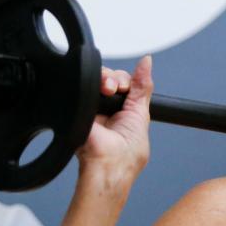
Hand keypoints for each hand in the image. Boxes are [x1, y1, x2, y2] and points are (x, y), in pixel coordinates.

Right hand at [75, 55, 154, 181]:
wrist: (107, 163)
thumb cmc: (126, 153)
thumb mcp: (140, 114)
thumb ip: (142, 88)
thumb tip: (147, 62)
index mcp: (123, 111)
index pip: (124, 83)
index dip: (127, 80)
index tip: (127, 86)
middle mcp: (106, 108)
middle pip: (110, 78)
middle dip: (116, 79)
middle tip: (117, 89)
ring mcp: (91, 106)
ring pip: (96, 78)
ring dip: (106, 79)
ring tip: (109, 90)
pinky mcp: (78, 106)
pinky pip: (82, 84)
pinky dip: (91, 80)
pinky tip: (99, 88)